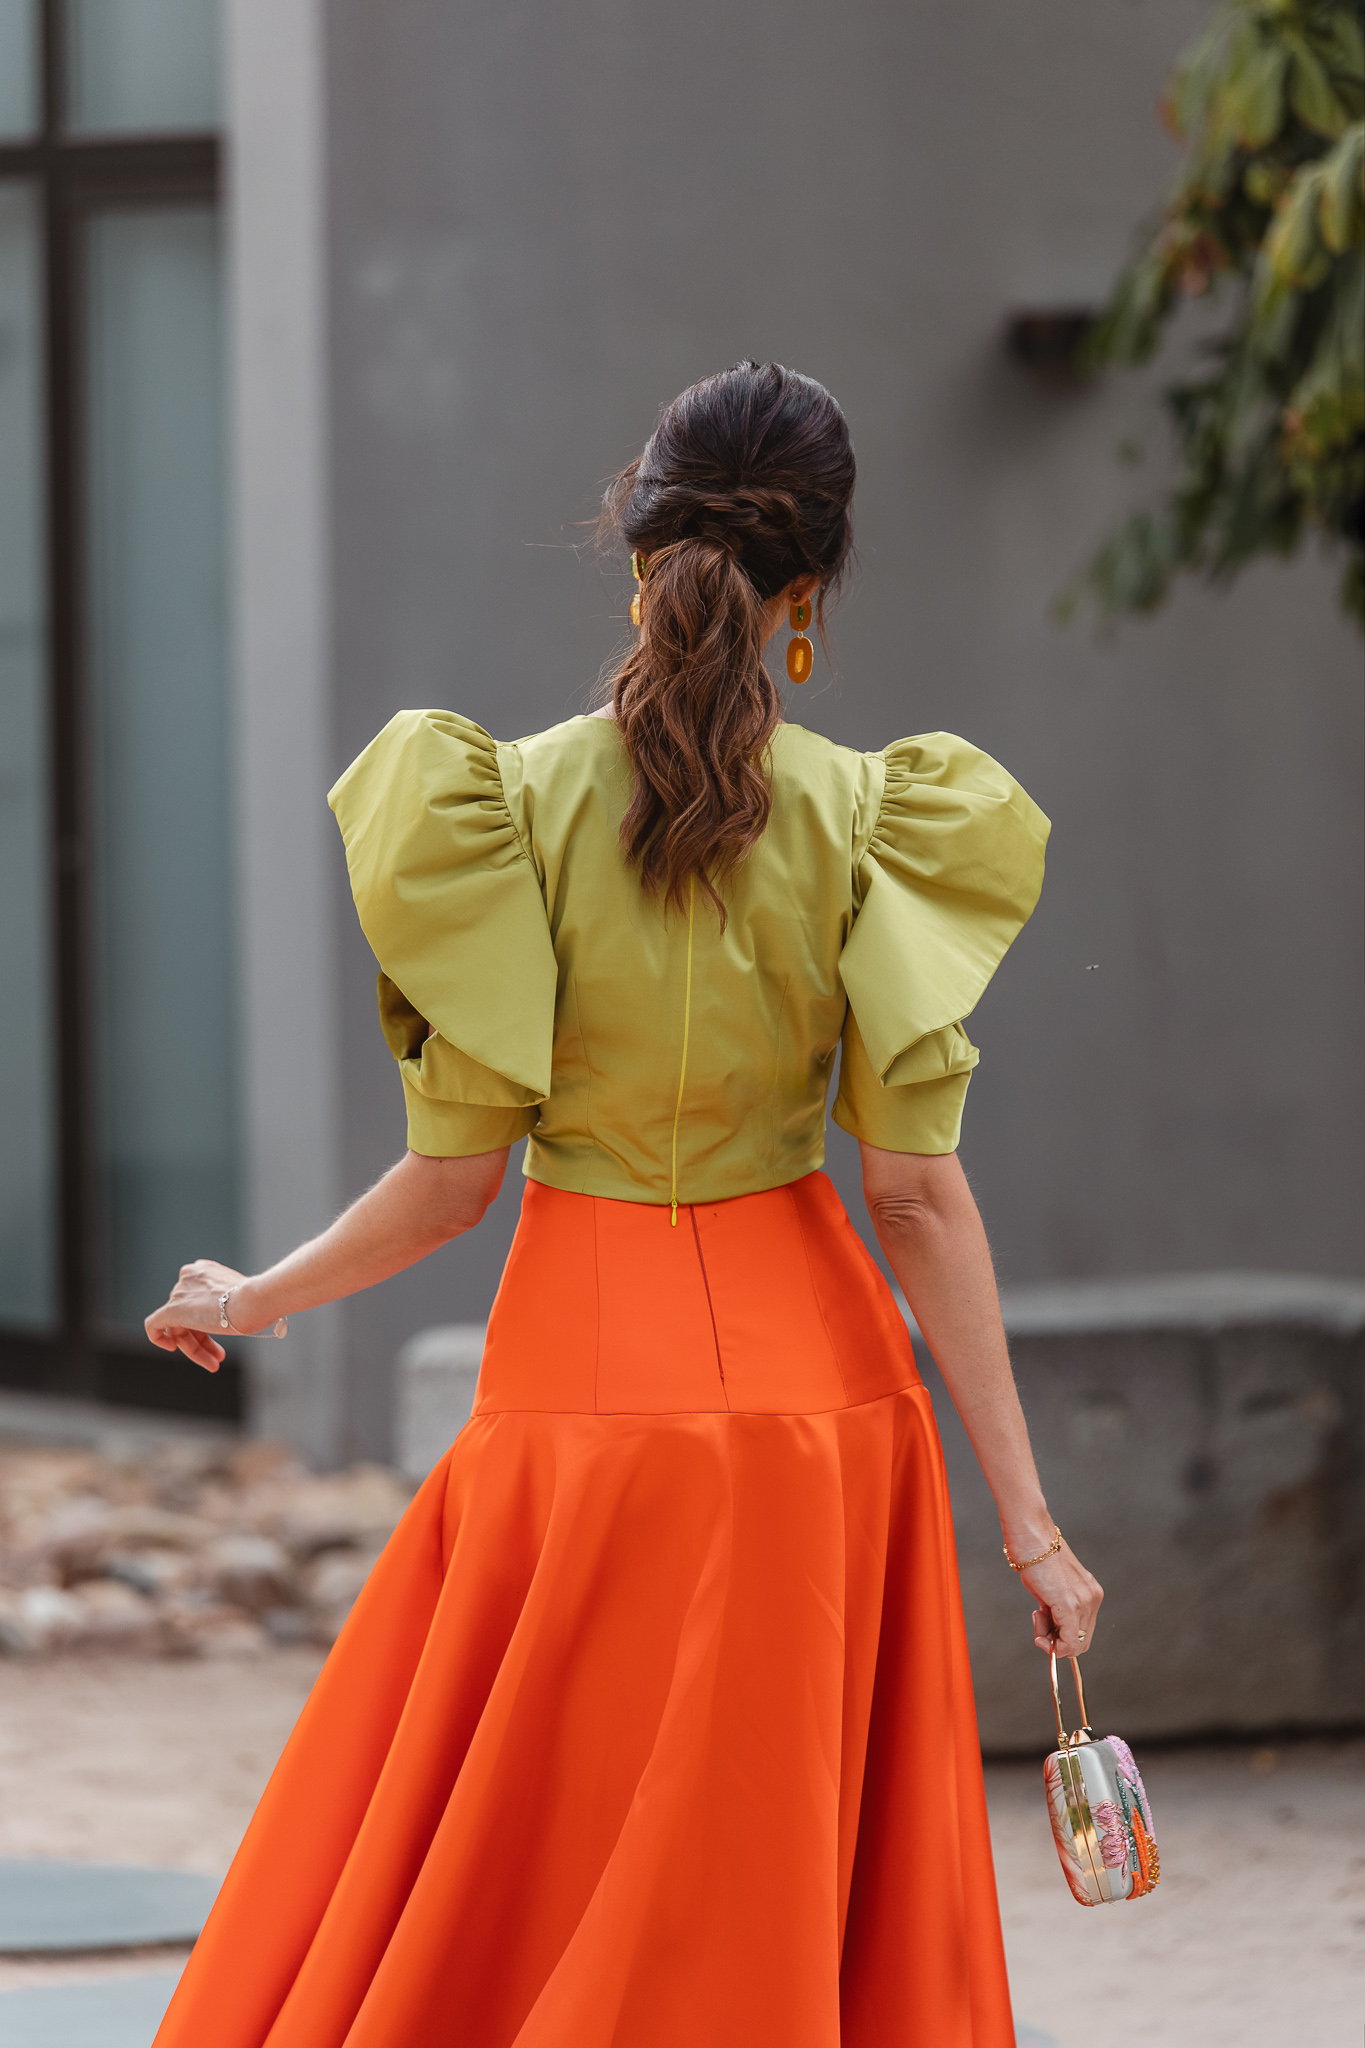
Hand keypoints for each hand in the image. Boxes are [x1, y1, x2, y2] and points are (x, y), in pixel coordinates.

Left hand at [145, 1258, 251, 1373]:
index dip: (207, 1322)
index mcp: (203, 1270)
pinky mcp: (172, 1310)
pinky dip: (158, 1338)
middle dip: (204, 1339)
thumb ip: (226, 1303)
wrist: (254, 1301)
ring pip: (178, 1327)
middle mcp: (188, 1278)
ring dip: (195, 1348)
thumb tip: (225, 1318)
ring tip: (213, 1364)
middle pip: (188, 1316)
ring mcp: (179, 1293)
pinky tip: (172, 1348)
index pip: (197, 1301)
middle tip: (219, 1356)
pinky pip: (154, 1325)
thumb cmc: (257, 1301)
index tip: (220, 1333)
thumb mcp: (241, 1297)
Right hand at [1015, 1536, 1102, 1658]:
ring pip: (1074, 1644)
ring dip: (1051, 1641)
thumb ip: (1056, 1609)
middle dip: (1058, 1643)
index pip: (1083, 1631)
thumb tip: (1051, 1630)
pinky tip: (1040, 1635)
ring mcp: (1083, 1602)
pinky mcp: (1070, 1605)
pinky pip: (1068, 1641)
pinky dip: (1053, 1645)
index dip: (1063, 1638)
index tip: (1044, 1630)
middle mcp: (1092, 1598)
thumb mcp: (1051, 1589)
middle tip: (1039, 1629)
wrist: (1031, 1537)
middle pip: (1081, 1642)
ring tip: (1037, 1617)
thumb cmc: (1035, 1558)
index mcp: (1090, 1593)